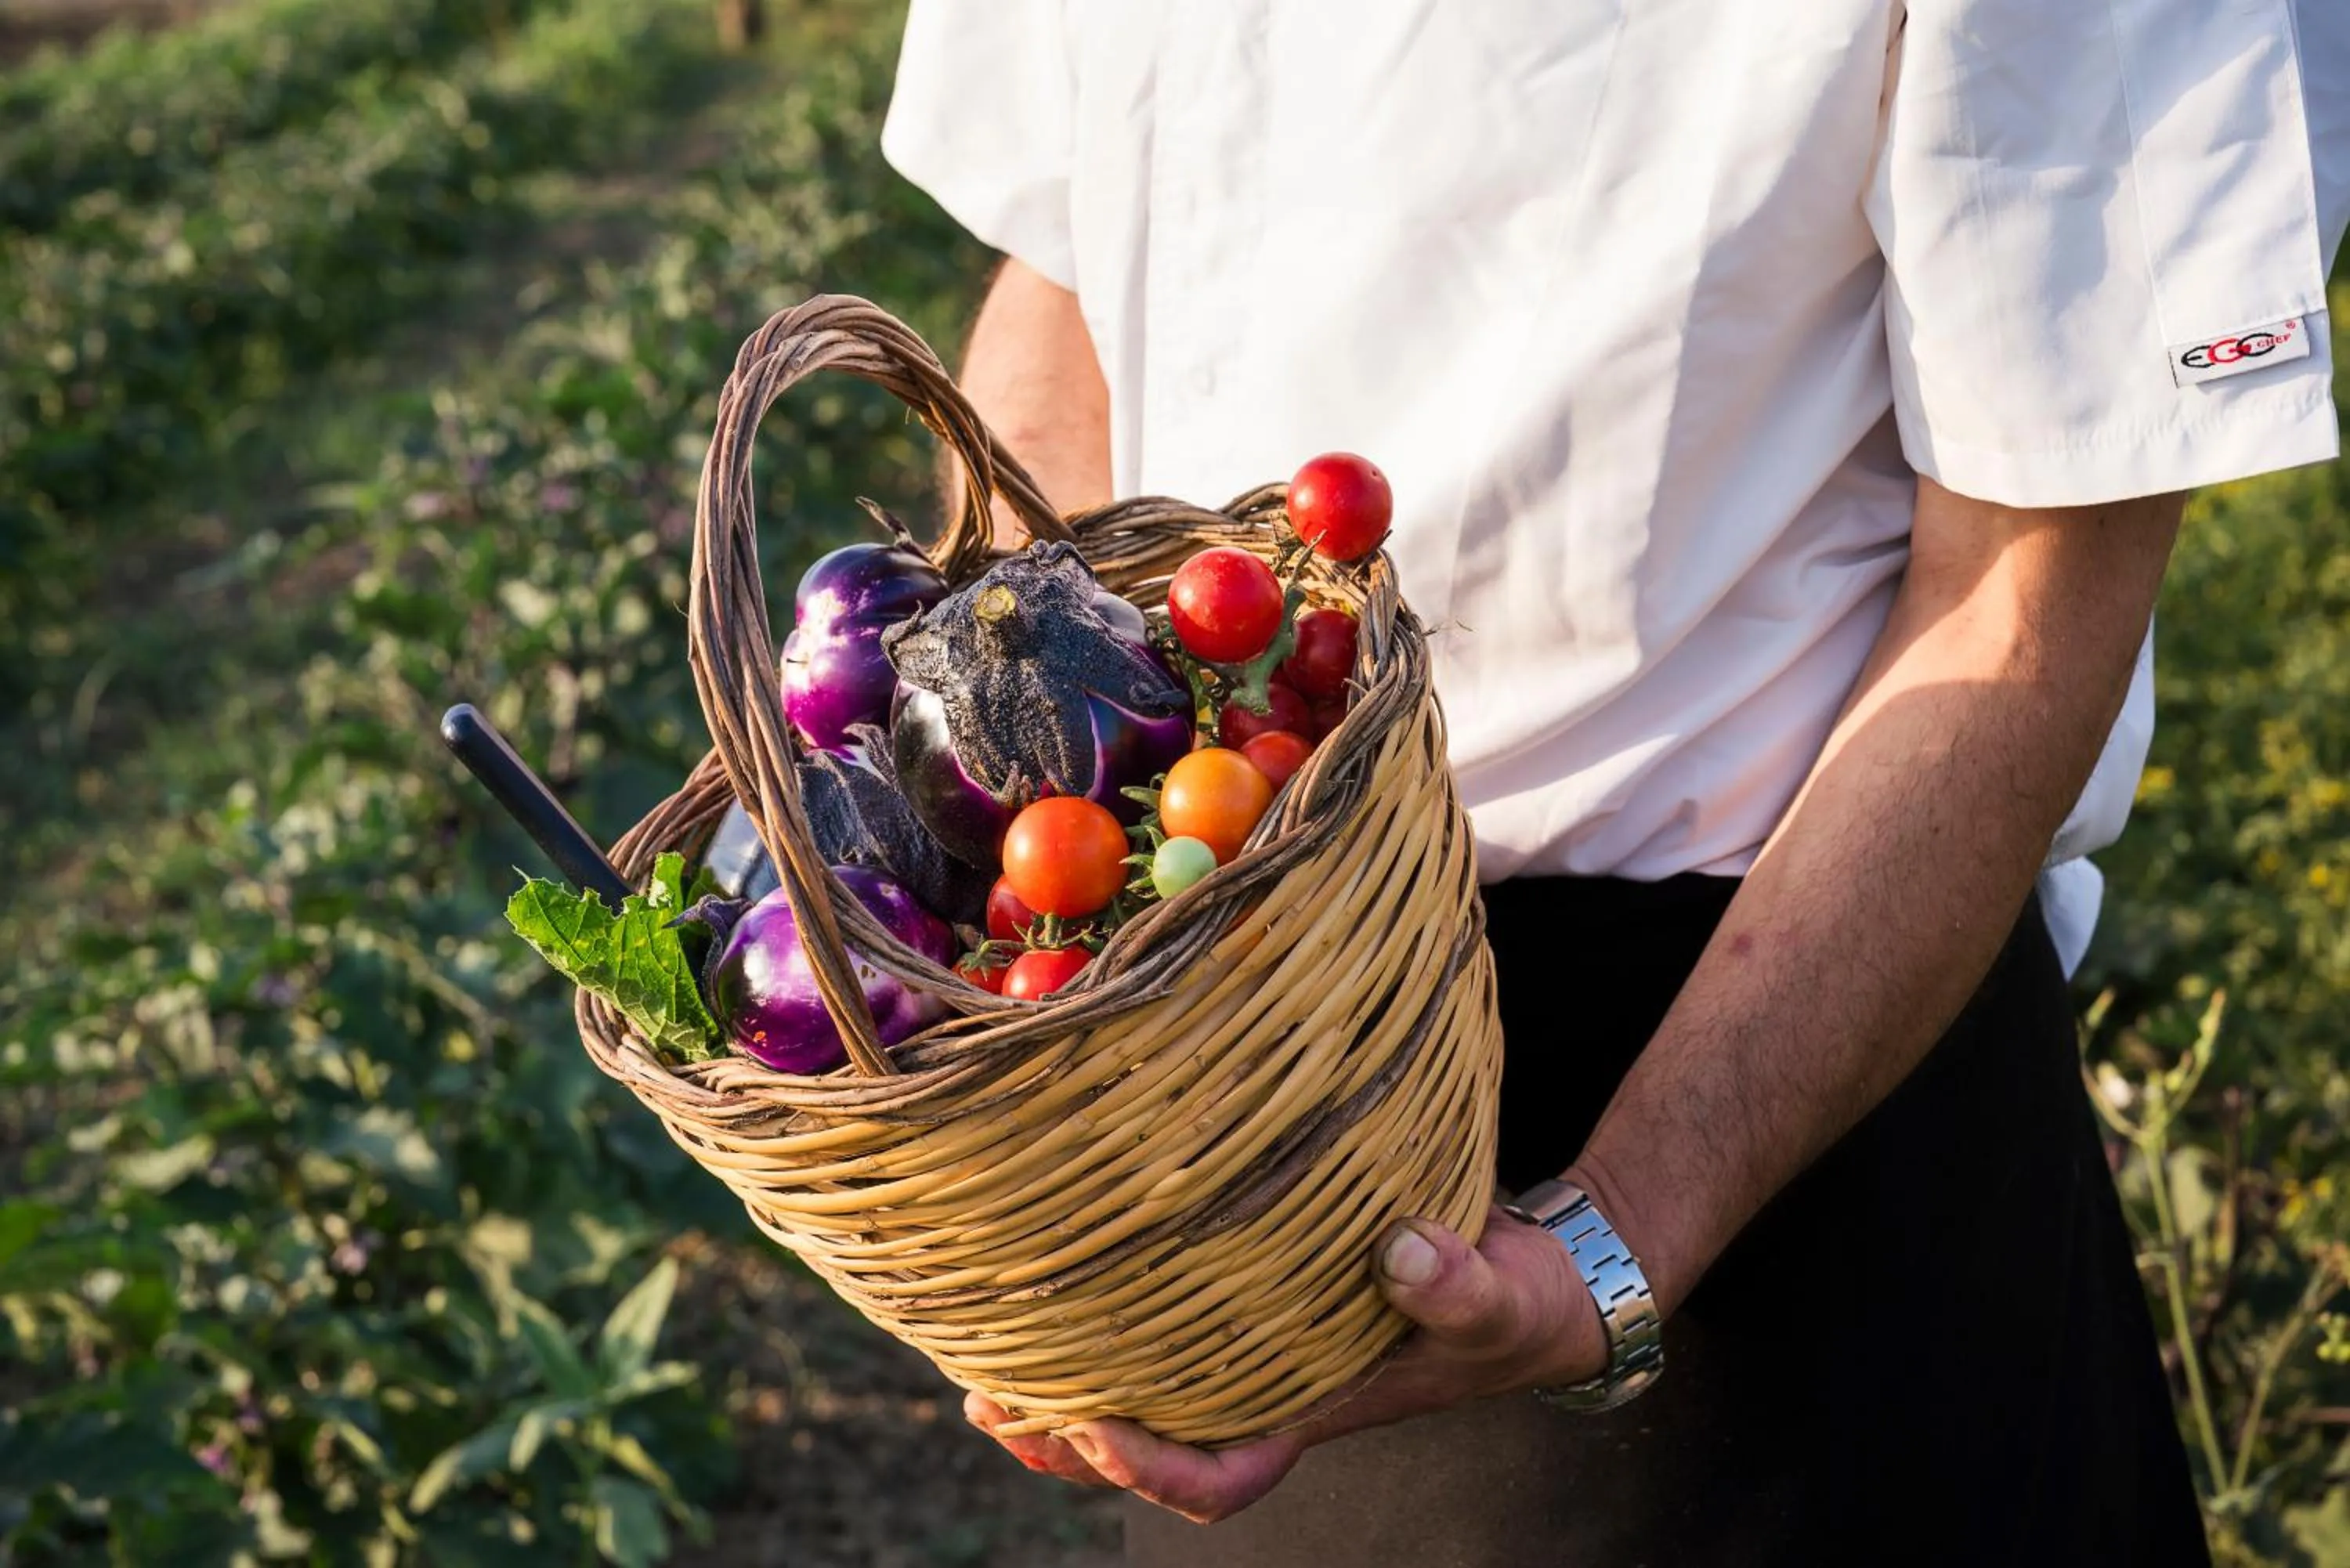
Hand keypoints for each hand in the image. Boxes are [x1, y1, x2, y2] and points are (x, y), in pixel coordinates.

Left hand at [963, 1202, 1606, 1522]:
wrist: (1531, 1275)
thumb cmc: (1514, 1301)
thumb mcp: (1497, 1297)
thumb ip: (1458, 1284)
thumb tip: (1402, 1252)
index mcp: (1315, 1414)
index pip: (1221, 1480)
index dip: (1154, 1472)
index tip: (1097, 1428)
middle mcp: (1270, 1393)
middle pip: (1153, 1455)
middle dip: (1068, 1442)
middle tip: (993, 1406)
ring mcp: (1254, 1352)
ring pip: (1142, 1401)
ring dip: (1062, 1398)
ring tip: (985, 1380)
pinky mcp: (1249, 1298)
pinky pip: (1158, 1334)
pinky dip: (1100, 1330)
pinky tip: (1050, 1299)